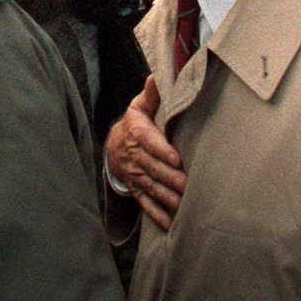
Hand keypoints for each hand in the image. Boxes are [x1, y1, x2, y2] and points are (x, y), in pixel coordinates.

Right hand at [105, 76, 185, 230]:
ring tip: (181, 206)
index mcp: (137, 133)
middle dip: (168, 177)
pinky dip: (157, 214)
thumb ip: (151, 95)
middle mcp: (135, 156)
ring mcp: (135, 175)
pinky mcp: (137, 189)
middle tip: (186, 185)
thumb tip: (157, 76)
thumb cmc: (136, 123)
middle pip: (152, 168)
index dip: (162, 150)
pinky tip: (170, 224)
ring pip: (150, 187)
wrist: (114, 146)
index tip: (176, 158)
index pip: (149, 142)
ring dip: (165, 197)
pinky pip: (146, 203)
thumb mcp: (140, 107)